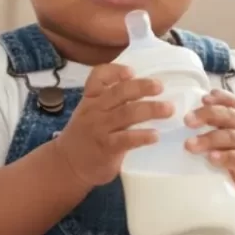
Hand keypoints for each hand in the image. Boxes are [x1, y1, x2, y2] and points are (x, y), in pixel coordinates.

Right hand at [54, 64, 172, 188]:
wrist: (67, 164)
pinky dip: (142, 136)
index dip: (115, 71)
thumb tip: (144, 93)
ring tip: (168, 109)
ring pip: (127, 113)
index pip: (98, 76)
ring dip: (150, 109)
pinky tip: (155, 136)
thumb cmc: (85, 137)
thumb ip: (109, 103)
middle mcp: (94, 110)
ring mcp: (100, 128)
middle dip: (142, 87)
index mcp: (91, 98)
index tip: (132, 71)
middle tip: (160, 86)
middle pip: (119, 92)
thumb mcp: (89, 113)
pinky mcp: (106, 147)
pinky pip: (126, 139)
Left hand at [185, 89, 234, 205]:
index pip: (230, 103)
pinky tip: (211, 158)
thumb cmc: (228, 158)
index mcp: (234, 121)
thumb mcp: (218, 141)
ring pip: (231, 136)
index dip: (219, 98)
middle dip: (207, 115)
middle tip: (187, 121)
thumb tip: (170, 127)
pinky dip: (224, 157)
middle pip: (228, 115)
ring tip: (190, 145)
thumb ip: (203, 131)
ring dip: (209, 139)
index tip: (204, 98)